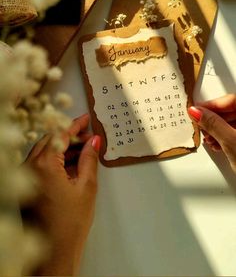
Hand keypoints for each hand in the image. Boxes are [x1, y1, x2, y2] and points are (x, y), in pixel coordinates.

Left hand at [24, 113, 100, 275]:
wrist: (54, 252)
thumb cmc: (70, 224)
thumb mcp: (86, 187)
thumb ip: (89, 159)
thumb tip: (94, 141)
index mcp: (44, 165)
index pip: (59, 135)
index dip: (75, 125)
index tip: (86, 119)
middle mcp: (29, 167)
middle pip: (49, 140)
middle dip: (69, 136)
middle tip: (88, 136)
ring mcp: (26, 176)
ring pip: (44, 151)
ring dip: (62, 147)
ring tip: (84, 149)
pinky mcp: (27, 185)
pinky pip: (40, 163)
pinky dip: (55, 159)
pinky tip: (71, 163)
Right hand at [188, 94, 235, 172]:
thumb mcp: (231, 142)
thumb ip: (213, 124)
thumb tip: (198, 111)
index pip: (232, 100)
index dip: (212, 104)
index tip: (197, 110)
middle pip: (233, 111)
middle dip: (215, 119)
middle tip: (200, 124)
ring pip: (235, 123)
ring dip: (219, 130)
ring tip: (209, 138)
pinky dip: (228, 138)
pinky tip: (219, 145)